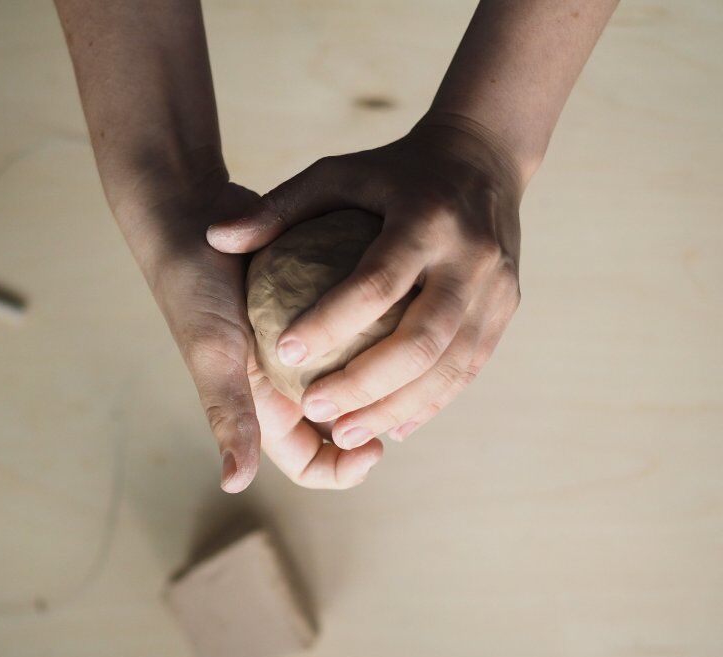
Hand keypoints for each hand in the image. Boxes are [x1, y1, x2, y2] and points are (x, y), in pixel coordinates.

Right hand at [140, 176, 383, 491]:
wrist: (192, 217)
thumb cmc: (194, 287)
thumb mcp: (214, 352)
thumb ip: (229, 414)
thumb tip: (235, 483)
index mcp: (263, 411)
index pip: (311, 463)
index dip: (344, 469)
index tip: (375, 448)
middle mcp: (289, 387)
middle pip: (346, 428)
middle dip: (378, 424)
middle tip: (405, 404)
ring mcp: (309, 349)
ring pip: (361, 380)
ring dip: (387, 379)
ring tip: (415, 365)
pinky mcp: (324, 310)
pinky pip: (365, 331)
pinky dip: (386, 330)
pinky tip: (413, 316)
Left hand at [206, 113, 523, 448]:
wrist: (485, 156)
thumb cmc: (391, 172)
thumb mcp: (335, 175)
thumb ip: (276, 210)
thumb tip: (215, 239)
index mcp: (426, 218)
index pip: (376, 282)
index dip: (330, 322)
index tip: (284, 352)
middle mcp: (471, 256)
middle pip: (421, 339)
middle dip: (366, 384)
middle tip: (317, 412)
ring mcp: (497, 286)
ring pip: (449, 365)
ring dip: (399, 407)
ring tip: (348, 434)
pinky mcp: (507, 308)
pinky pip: (469, 367)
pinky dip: (432, 401)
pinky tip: (392, 426)